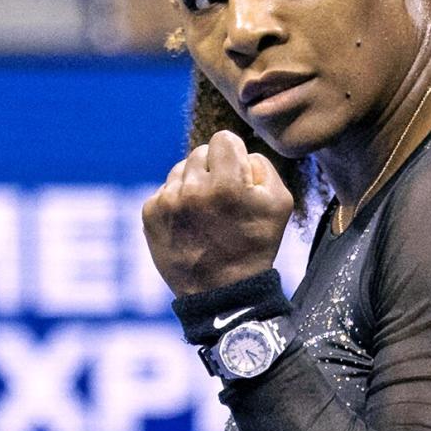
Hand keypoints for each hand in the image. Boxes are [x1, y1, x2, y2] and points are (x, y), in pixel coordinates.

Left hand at [142, 129, 293, 296]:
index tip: (238, 177)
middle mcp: (192, 188)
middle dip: (213, 169)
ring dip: (194, 183)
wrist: (222, 292)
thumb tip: (241, 154)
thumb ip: (263, 166)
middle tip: (223, 200)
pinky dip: (178, 201)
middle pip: (200, 151)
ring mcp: (167, 201)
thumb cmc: (256, 245)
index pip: (223, 138)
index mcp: (226, 182)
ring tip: (207, 213)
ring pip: (181, 169)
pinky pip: (165, 190)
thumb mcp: (280, 204)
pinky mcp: (150, 213)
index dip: (234, 155)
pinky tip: (191, 223)